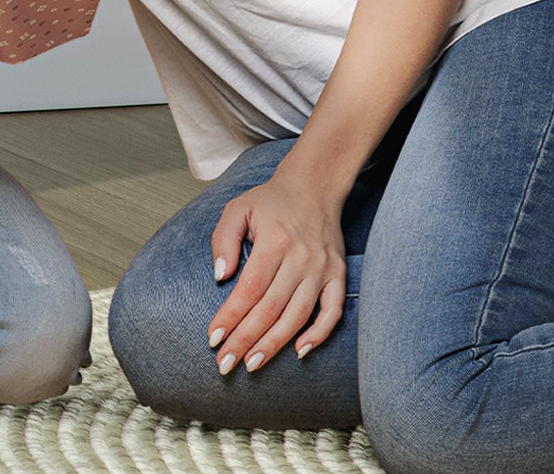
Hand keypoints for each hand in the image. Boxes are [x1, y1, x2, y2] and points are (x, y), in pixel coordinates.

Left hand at [207, 171, 346, 374]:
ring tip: (253, 363)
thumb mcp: (237, 209)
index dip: (231, 317)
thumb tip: (220, 277)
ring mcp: (323, 269)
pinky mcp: (339, 275)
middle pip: (271, 308)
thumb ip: (223, 240)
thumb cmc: (269, 201)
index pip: (249, 289)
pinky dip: (319, 334)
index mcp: (274, 241)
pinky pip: (332, 312)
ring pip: (298, 316)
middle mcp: (301, 259)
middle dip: (246, 339)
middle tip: (227, 364)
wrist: (312, 188)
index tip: (214, 339)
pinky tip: (299, 351)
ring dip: (275, 344)